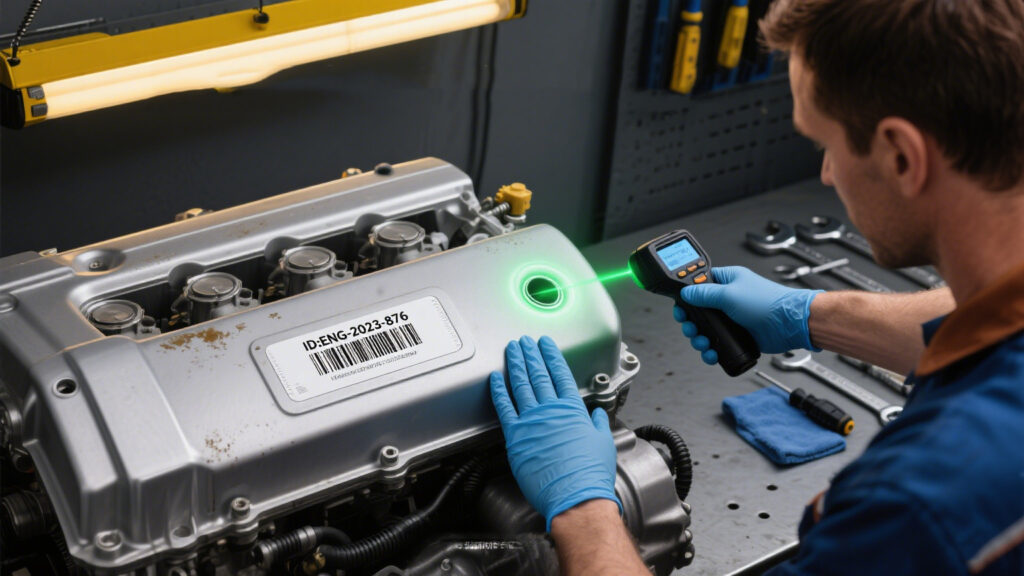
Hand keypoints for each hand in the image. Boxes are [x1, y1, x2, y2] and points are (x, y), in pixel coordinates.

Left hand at [489, 335, 620, 530]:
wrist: (575, 496)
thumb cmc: (590, 474)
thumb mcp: (603, 442)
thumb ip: (598, 424)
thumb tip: (598, 415)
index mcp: (572, 409)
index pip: (560, 374)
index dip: (551, 356)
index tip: (546, 344)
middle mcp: (551, 410)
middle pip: (538, 374)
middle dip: (531, 354)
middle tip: (525, 341)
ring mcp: (531, 421)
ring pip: (521, 385)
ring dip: (515, 365)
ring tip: (512, 350)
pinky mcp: (516, 436)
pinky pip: (504, 408)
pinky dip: (499, 391)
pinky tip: (495, 379)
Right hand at [675, 266, 820, 363]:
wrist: (789, 324)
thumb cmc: (767, 303)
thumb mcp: (729, 294)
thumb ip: (704, 293)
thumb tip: (686, 292)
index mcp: (726, 281)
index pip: (699, 285)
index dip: (687, 297)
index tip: (681, 309)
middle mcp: (728, 298)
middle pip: (699, 311)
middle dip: (692, 323)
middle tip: (691, 329)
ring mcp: (733, 318)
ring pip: (707, 330)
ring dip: (700, 338)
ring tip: (702, 343)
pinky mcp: (738, 335)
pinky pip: (718, 343)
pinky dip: (712, 350)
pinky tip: (711, 353)